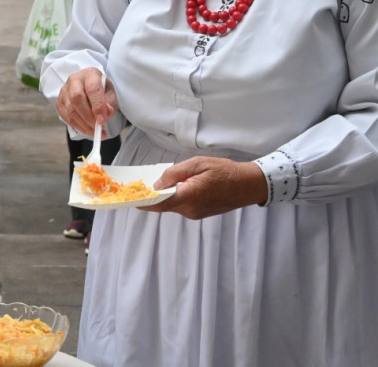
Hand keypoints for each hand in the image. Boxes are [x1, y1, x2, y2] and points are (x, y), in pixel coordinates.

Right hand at [55, 67, 115, 135]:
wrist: (91, 89)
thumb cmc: (101, 91)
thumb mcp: (110, 95)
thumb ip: (110, 104)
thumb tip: (105, 114)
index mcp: (90, 74)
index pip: (92, 89)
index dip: (97, 106)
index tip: (103, 120)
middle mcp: (74, 80)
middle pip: (76, 98)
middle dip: (88, 116)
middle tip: (98, 126)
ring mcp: (64, 91)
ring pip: (70, 110)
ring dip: (84, 124)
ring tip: (96, 131)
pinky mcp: (59, 102)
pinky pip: (66, 117)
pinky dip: (78, 126)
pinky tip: (88, 130)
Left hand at [140, 156, 267, 219]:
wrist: (248, 185)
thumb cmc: (225, 171)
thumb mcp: (197, 164)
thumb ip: (174, 174)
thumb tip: (157, 184)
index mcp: (189, 196)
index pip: (159, 203)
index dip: (143, 201)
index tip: (130, 197)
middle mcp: (190, 209)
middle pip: (163, 205)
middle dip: (151, 197)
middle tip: (139, 186)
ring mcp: (195, 214)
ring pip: (172, 206)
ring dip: (164, 196)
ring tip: (159, 183)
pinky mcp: (199, 214)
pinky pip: (181, 206)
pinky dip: (174, 198)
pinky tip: (175, 187)